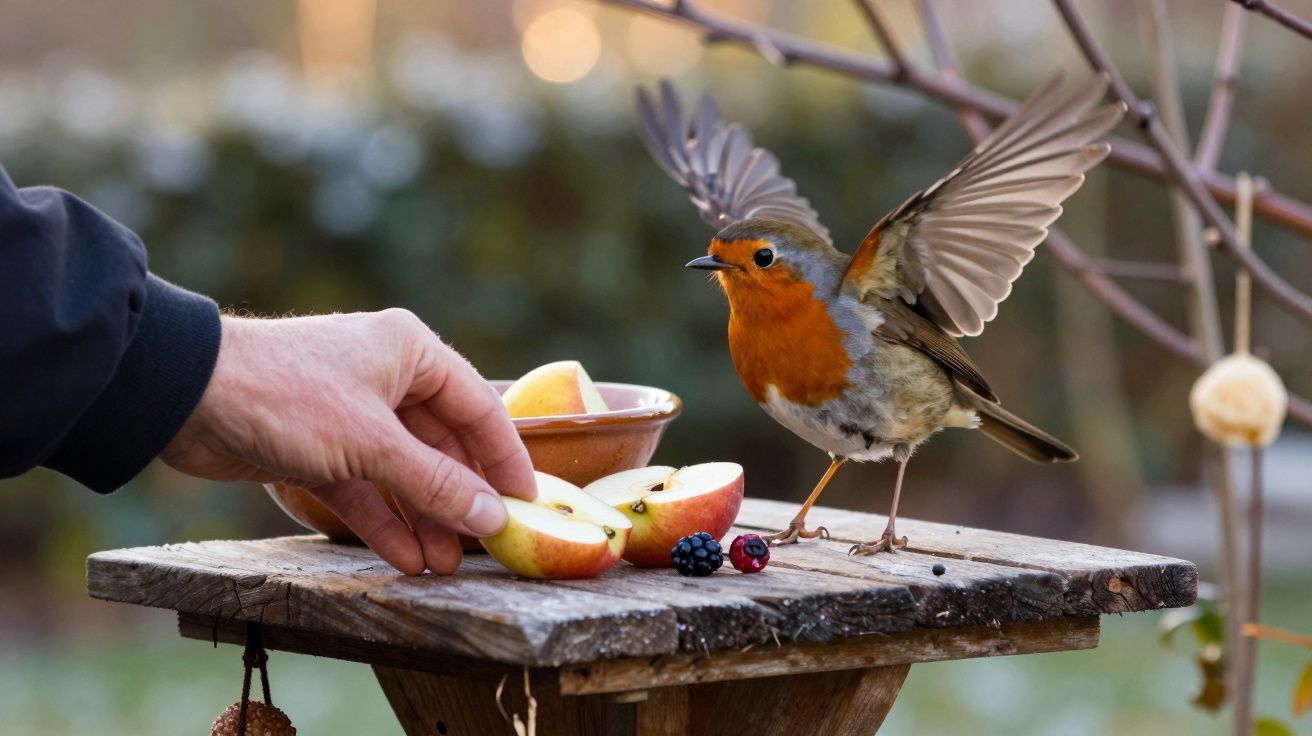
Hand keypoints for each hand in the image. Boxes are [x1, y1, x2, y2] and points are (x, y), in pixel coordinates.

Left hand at [161, 309, 535, 575]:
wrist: (183, 397)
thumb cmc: (287, 397)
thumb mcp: (371, 444)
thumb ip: (435, 482)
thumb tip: (494, 517)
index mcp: (410, 353)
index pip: (478, 408)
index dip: (505, 458)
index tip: (528, 504)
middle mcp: (386, 378)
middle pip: (441, 446)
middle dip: (458, 499)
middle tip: (484, 547)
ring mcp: (350, 414)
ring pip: (402, 472)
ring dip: (423, 518)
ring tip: (443, 566)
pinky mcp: (316, 447)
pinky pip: (364, 488)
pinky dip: (383, 520)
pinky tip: (404, 556)